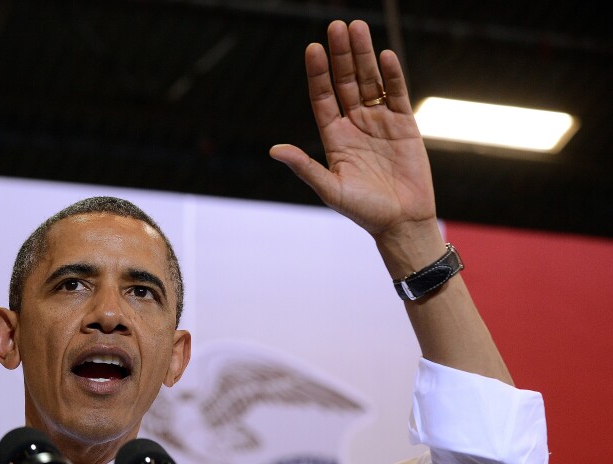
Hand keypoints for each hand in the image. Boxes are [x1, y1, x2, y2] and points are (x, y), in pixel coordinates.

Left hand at [270, 20, 436, 242]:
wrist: (401, 222)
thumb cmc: (363, 211)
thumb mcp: (329, 189)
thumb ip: (304, 167)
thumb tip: (274, 150)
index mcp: (334, 138)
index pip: (323, 98)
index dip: (318, 74)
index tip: (313, 49)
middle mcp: (355, 125)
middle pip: (346, 82)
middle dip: (341, 55)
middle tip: (337, 26)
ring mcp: (380, 122)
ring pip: (370, 81)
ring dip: (364, 56)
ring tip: (357, 28)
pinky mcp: (404, 125)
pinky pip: (397, 93)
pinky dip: (392, 74)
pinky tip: (384, 55)